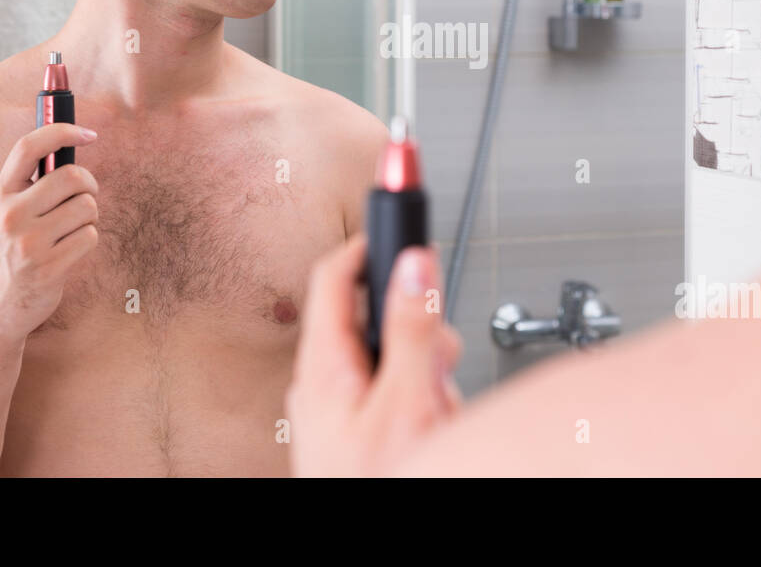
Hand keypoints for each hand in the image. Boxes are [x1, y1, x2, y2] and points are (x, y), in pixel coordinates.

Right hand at [0, 122, 100, 345]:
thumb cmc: (9, 254)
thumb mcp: (6, 214)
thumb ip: (31, 184)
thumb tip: (71, 144)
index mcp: (0, 195)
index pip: (29, 146)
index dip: (62, 131)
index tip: (88, 133)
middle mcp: (10, 214)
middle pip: (73, 176)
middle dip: (89, 185)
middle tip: (84, 198)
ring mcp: (29, 242)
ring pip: (87, 207)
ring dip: (88, 218)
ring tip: (69, 232)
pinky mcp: (49, 266)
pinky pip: (90, 236)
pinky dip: (87, 241)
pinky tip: (68, 253)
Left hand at [286, 235, 463, 476]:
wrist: (365, 548)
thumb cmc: (377, 484)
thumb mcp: (406, 403)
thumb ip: (411, 331)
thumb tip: (413, 265)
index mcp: (323, 367)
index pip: (333, 277)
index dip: (368, 246)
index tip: (399, 226)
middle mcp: (321, 384)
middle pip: (373, 319)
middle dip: (418, 333)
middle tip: (439, 359)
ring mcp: (335, 409)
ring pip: (388, 359)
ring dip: (423, 375)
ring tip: (435, 412)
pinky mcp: (352, 430)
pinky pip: (389, 393)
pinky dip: (416, 401)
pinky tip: (427, 428)